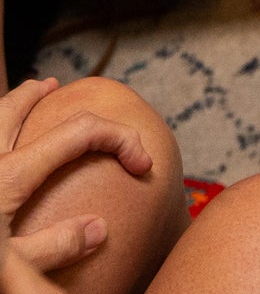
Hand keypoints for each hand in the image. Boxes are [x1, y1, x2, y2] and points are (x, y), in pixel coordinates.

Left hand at [0, 79, 153, 275]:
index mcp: (7, 177)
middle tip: (55, 87)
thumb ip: (54, 249)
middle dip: (39, 96)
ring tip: (20, 100)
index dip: (122, 139)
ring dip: (7, 106)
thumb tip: (98, 227)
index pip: (81, 134)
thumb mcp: (10, 275)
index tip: (143, 165)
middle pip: (16, 107)